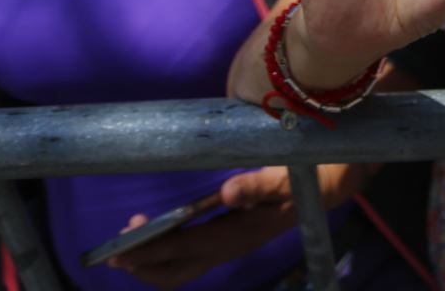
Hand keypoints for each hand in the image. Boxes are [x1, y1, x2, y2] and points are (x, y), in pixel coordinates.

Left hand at [110, 165, 361, 287]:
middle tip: (113, 251)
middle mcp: (233, 245)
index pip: (187, 249)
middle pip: (179, 271)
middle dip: (143, 265)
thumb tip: (227, 194)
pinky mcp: (232, 238)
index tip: (122, 247)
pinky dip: (168, 253)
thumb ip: (259, 185)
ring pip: (184, 268)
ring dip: (153, 262)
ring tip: (128, 244)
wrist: (332, 182)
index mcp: (241, 233)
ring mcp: (232, 244)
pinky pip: (192, 257)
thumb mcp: (286, 176)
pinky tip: (157, 234)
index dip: (152, 250)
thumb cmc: (305, 173)